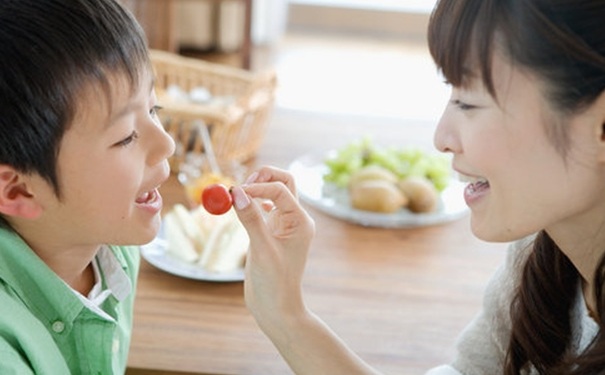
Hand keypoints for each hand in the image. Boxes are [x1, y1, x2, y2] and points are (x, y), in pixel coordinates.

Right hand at [231, 166, 314, 330]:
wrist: (276, 308)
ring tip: (236, 196)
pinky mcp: (271, 232)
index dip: (257, 186)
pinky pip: (263, 207)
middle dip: (263, 177)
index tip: (234, 193)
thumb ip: (250, 218)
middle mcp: (294, 220)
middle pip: (284, 182)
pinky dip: (251, 202)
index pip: (280, 190)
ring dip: (256, 188)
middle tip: (241, 186)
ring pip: (273, 193)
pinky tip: (240, 208)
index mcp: (300, 221)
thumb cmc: (275, 283)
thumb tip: (236, 191)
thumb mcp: (261, 249)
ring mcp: (283, 225)